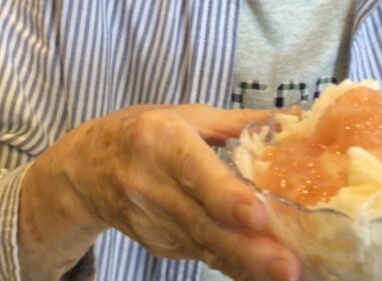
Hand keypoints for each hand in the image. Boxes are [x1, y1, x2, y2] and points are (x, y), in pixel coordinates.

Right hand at [21, 105, 299, 280]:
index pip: (194, 172)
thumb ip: (239, 122)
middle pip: (204, 224)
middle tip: (289, 267)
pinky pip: (204, 256)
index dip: (224, 196)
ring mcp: (155, 223)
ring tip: (289, 274)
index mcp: (163, 142)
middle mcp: (154, 186)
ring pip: (207, 248)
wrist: (87, 170)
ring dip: (249, 266)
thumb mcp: (187, 116)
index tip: (256, 215)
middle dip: (249, 250)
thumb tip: (294, 116)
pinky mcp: (161, 246)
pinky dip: (237, 266)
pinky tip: (266, 272)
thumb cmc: (145, 133)